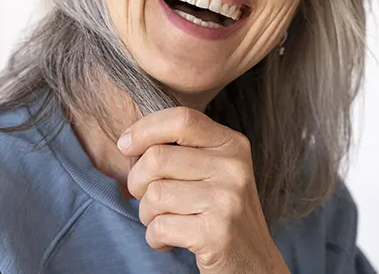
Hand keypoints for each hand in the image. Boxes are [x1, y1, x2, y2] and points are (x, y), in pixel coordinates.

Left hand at [117, 107, 289, 273]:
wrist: (253, 263)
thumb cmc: (219, 213)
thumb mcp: (213, 171)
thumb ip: (182, 149)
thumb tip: (128, 139)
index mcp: (232, 145)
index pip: (181, 119)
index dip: (144, 129)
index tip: (125, 145)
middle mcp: (234, 168)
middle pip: (157, 158)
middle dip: (137, 182)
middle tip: (147, 199)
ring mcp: (227, 200)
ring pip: (154, 194)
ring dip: (146, 215)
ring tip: (163, 222)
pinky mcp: (216, 233)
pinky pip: (159, 226)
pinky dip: (154, 238)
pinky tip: (169, 241)